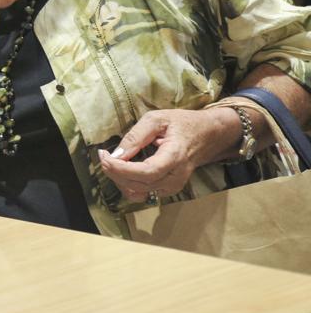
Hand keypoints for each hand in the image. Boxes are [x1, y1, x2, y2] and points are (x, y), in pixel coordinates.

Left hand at [99, 108, 235, 202]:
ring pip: (138, 192)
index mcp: (176, 156)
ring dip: (119, 179)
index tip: (105, 157)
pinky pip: (143, 193)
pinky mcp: (169, 189)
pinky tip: (122, 171)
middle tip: (103, 156)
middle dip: (115, 172)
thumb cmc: (183, 124)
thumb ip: (136, 136)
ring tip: (111, 161)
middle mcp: (176, 176)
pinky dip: (128, 185)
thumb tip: (116, 154)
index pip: (147, 172)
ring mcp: (173, 186)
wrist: (208, 134)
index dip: (122, 169)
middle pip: (139, 184)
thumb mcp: (157, 119)